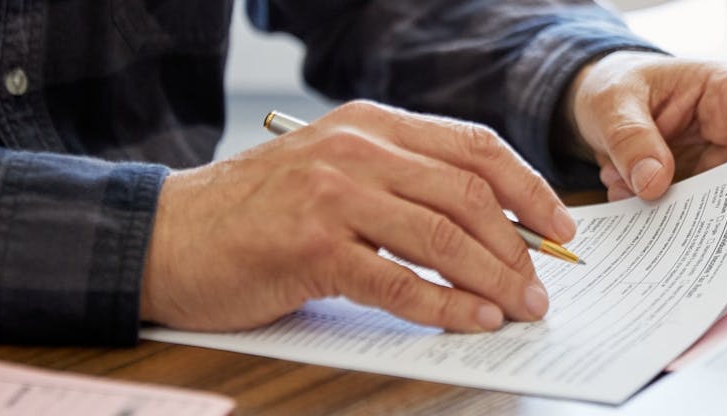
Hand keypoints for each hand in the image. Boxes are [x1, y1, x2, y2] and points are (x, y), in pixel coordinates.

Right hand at [141, 100, 575, 332]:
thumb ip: (400, 183)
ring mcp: (332, 195)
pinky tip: (473, 320)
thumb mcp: (333, 169)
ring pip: (441, 236)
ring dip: (494, 276)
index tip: (558, 225)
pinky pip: (397, 281)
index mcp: (370, 124)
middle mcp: (356, 149)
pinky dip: (445, 305)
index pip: (472, 147)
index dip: (526, 188)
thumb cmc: (257, 209)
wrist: (168, 233)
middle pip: (467, 193)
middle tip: (542, 283)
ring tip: (521, 307)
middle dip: (519, 244)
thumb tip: (484, 227)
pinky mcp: (311, 246)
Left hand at [563, 51, 726, 200]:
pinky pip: (692, 210)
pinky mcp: (696, 183)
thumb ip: (630, 139)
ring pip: (722, 201)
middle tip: (680, 218)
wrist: (596, 100)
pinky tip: (625, 194)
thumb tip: (654, 183)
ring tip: (630, 192)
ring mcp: (716, 158)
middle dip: (721, 202)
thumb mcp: (612, 103)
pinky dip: (661, 213)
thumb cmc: (614, 83)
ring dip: (679, 210)